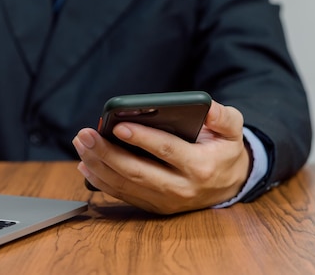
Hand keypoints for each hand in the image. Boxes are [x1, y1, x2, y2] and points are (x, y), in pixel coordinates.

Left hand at [72, 100, 250, 213]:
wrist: (230, 183)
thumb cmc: (225, 150)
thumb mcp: (233, 130)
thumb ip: (224, 117)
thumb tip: (207, 108)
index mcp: (200, 167)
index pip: (166, 151)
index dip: (142, 138)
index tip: (118, 126)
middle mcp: (181, 188)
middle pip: (137, 171)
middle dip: (107, 152)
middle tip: (86, 134)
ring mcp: (166, 201)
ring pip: (126, 185)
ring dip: (99, 165)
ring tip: (82, 144)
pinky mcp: (155, 206)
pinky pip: (124, 195)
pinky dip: (102, 181)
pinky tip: (86, 165)